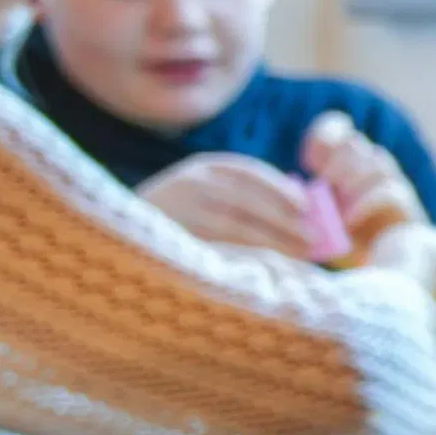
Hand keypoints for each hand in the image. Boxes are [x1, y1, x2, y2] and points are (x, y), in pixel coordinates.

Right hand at [140, 153, 319, 258]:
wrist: (122, 235)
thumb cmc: (181, 216)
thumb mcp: (205, 192)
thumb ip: (241, 195)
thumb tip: (300, 210)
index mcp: (201, 168)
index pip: (247, 172)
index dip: (280, 188)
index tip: (304, 205)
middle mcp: (189, 184)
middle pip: (246, 201)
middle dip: (284, 220)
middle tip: (313, 237)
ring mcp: (180, 211)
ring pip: (236, 227)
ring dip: (273, 242)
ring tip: (300, 255)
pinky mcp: (175, 240)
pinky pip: (220, 249)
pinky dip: (249, 257)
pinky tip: (270, 267)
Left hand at [301, 112, 424, 253]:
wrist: (392, 266)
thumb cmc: (351, 243)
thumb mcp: (322, 219)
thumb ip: (310, 201)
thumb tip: (296, 185)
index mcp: (350, 165)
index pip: (339, 127)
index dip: (324, 135)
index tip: (308, 162)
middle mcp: (374, 168)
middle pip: (355, 143)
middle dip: (336, 163)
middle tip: (325, 186)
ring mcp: (394, 183)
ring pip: (377, 161)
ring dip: (352, 181)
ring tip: (337, 207)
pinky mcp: (408, 204)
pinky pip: (388, 191)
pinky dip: (364, 204)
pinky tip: (348, 221)